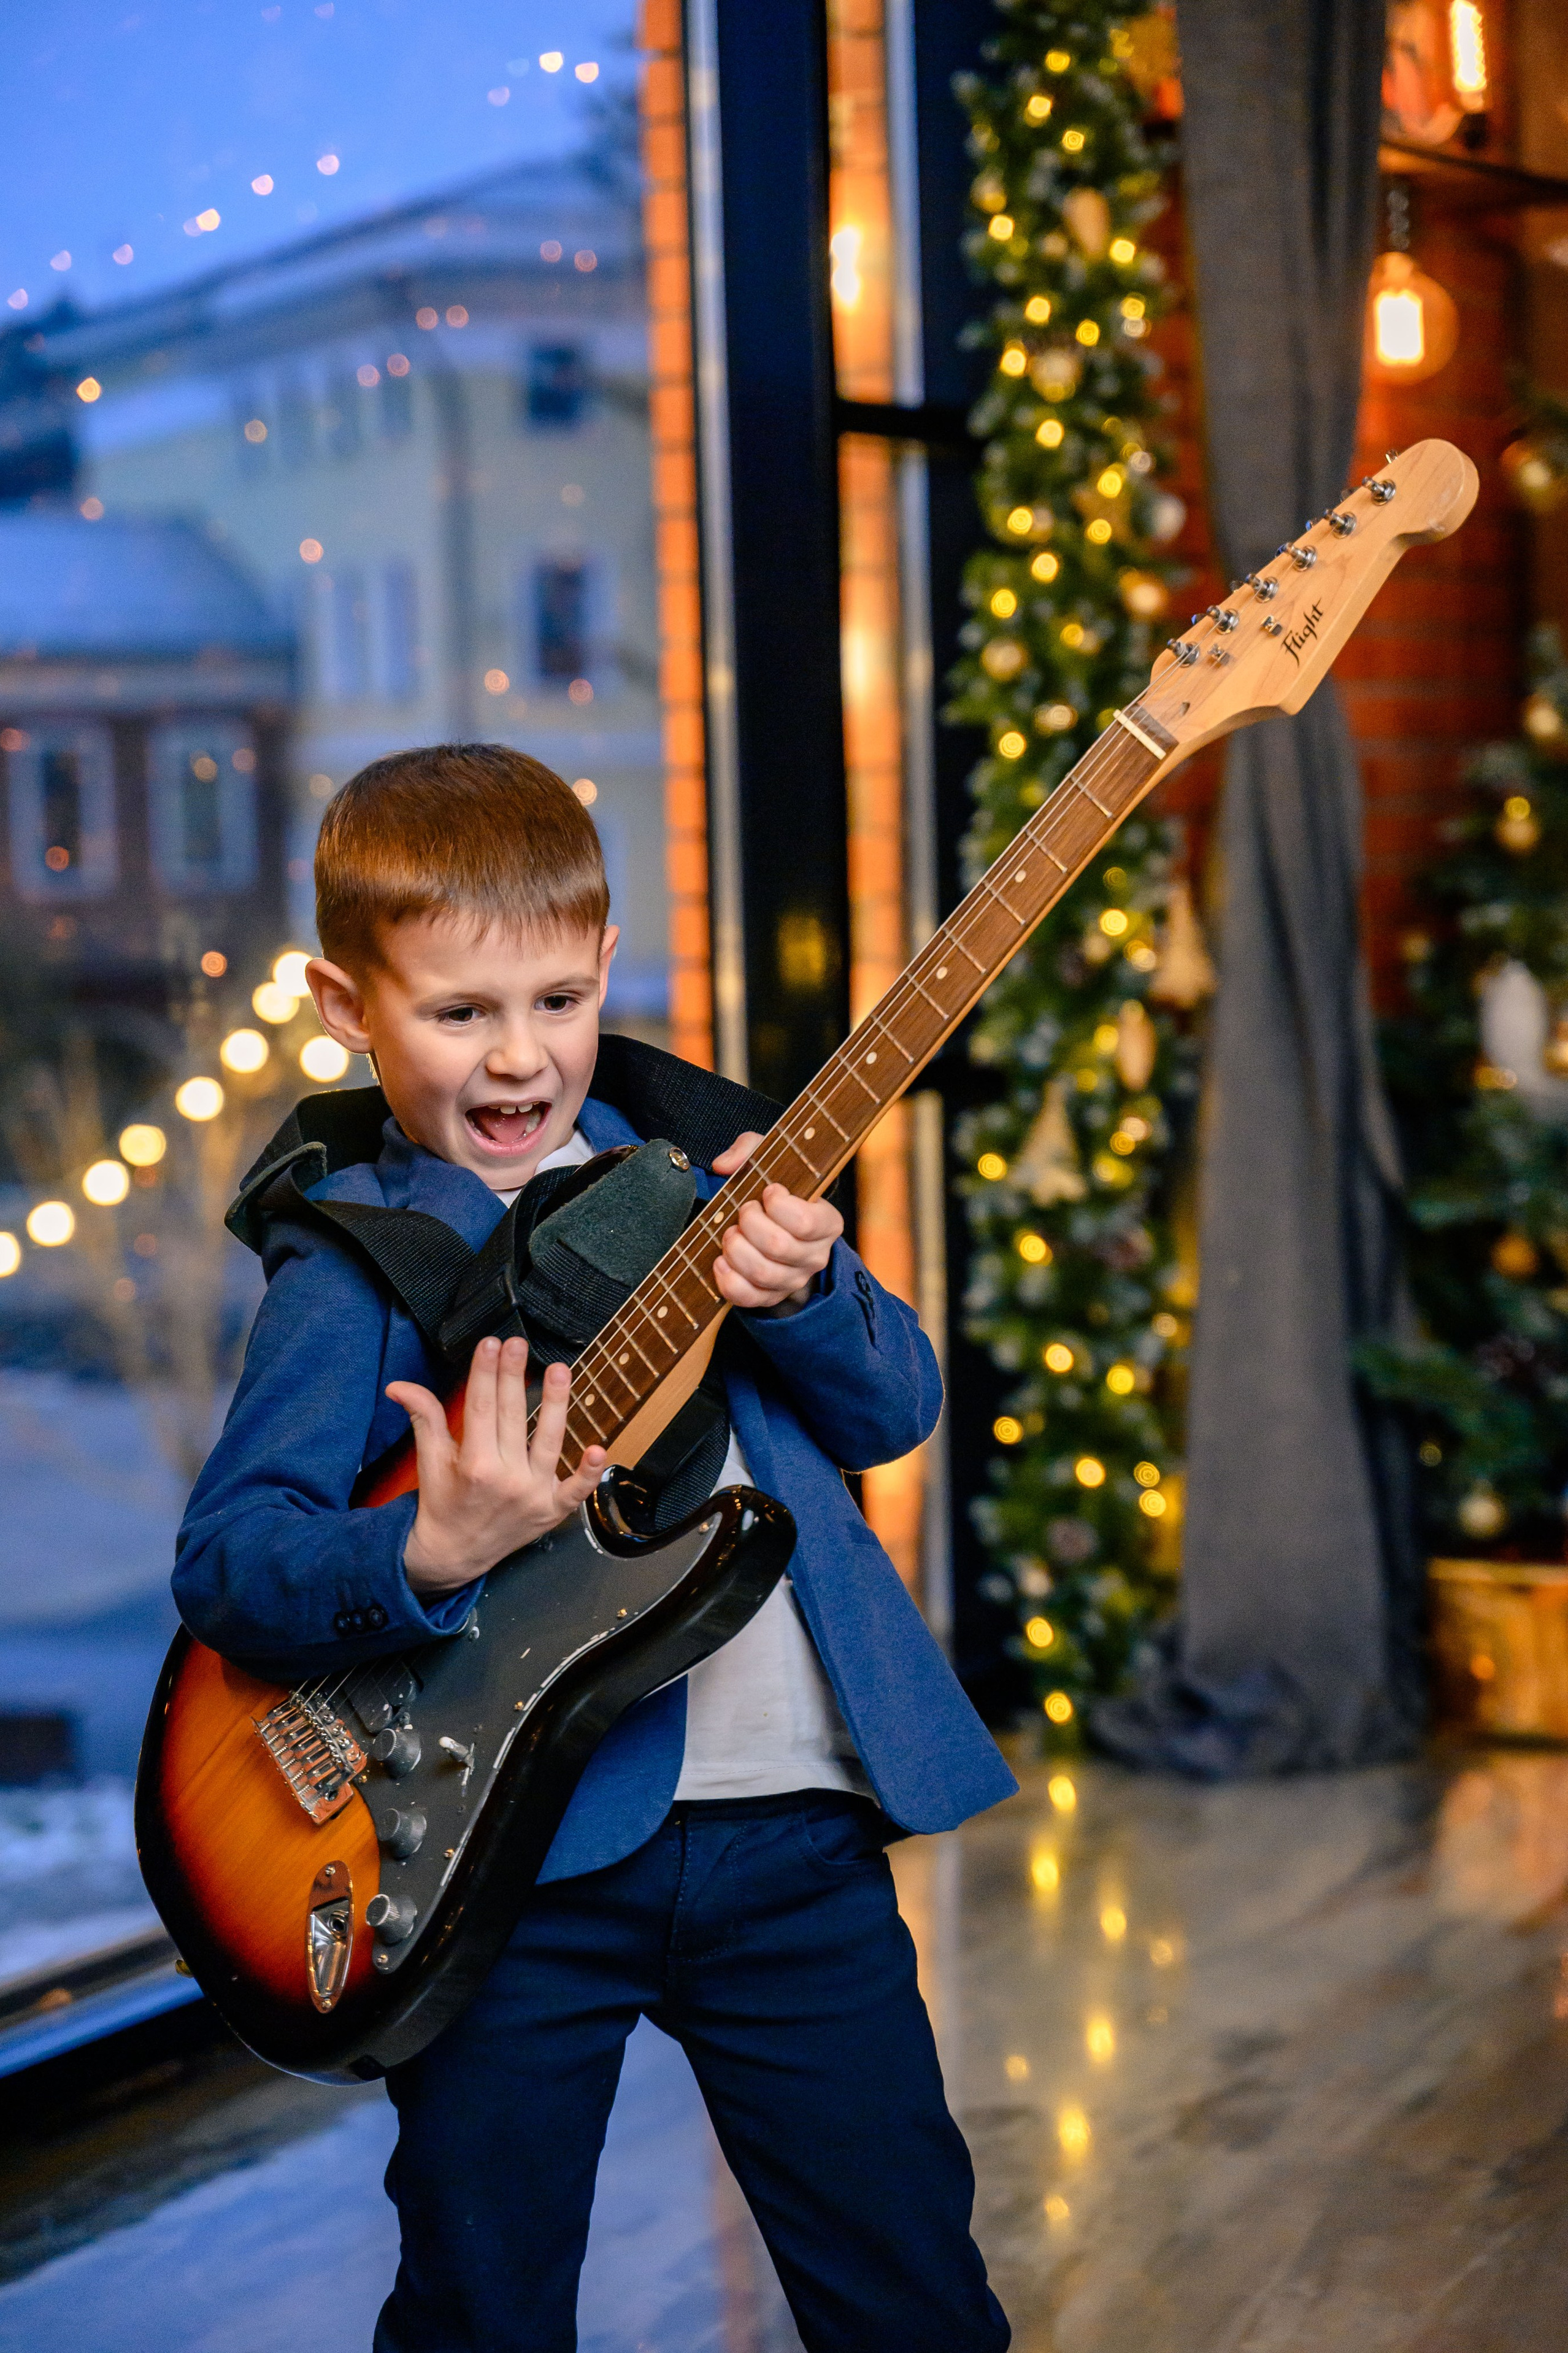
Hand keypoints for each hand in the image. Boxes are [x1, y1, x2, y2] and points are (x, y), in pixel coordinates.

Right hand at [387, 1337, 605, 1596]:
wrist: (454, 1554)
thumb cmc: (443, 1501)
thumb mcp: (430, 1460)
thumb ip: (424, 1417)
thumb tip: (398, 1386)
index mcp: (472, 1465)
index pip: (481, 1407)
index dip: (485, 1372)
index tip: (491, 1343)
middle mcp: (505, 1479)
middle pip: (512, 1417)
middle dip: (514, 1376)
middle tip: (518, 1343)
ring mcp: (532, 1495)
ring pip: (548, 1441)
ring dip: (556, 1404)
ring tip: (560, 1369)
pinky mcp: (551, 1511)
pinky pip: (575, 1491)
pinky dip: (588, 1473)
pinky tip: (598, 1449)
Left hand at [708, 1131, 842, 1313]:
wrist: (776, 1227)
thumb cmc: (774, 1192)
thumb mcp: (770, 1160)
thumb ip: (749, 1149)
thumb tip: (723, 1166)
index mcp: (827, 1222)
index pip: (805, 1221)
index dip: (778, 1205)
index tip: (768, 1191)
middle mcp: (816, 1255)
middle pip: (778, 1246)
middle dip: (750, 1223)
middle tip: (744, 1211)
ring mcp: (794, 1280)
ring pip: (762, 1272)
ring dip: (736, 1248)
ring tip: (731, 1233)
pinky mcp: (771, 1297)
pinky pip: (749, 1297)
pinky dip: (728, 1280)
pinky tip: (721, 1261)